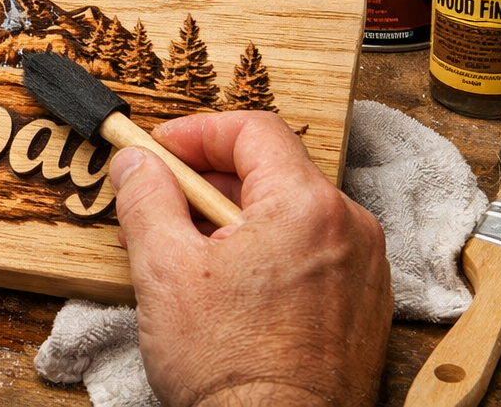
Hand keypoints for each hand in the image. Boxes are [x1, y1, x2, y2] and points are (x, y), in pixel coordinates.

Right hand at [111, 111, 391, 406]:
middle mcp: (349, 229)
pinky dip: (268, 253)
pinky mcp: (363, 307)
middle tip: (162, 203)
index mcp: (306, 206)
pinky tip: (228, 287)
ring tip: (188, 254)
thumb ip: (147, 198)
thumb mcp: (164, 270)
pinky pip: (312, 253)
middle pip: (272, 170)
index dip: (198, 133)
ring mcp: (363, 270)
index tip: (162, 150)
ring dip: (235, 219)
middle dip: (209, 181)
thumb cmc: (230, 369)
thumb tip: (137, 161)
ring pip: (290, 213)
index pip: (253, 129)